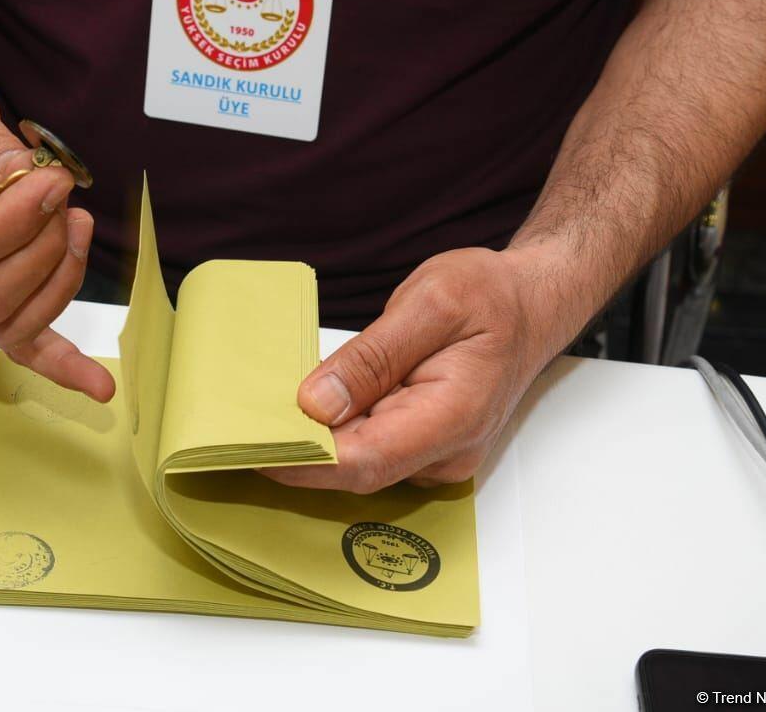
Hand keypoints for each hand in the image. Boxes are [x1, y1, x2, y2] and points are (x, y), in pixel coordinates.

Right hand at [0, 51, 114, 401]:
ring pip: (6, 319)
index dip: (13, 223)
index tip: (50, 183)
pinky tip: (95, 385)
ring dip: (59, 277)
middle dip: (42, 248)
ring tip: (78, 223)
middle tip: (62, 194)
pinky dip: (58, 363)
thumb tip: (27, 178)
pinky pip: (14, 339)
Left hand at [263, 247, 572, 492]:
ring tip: (256, 418)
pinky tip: (298, 414)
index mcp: (453, 416)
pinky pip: (369, 450)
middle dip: (294, 455)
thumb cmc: (490, 295)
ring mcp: (436, 455)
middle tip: (233, 431)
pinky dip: (331, 436)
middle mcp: (446, 452)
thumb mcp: (431, 303)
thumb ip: (373, 356)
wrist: (532, 303)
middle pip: (356, 470)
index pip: (364, 460)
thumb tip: (316, 404)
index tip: (247, 449)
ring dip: (309, 445)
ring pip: (359, 463)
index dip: (301, 462)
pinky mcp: (424, 445)